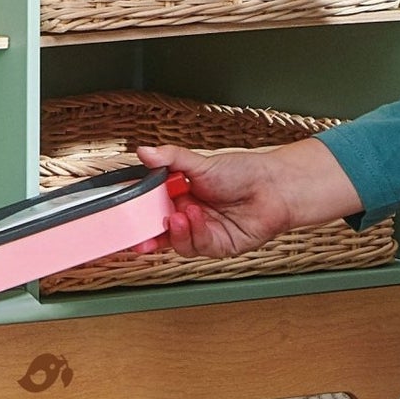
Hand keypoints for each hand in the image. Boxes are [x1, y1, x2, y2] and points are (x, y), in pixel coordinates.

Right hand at [134, 144, 289, 257]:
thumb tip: (144, 152)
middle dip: (148, 236)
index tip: (125, 216)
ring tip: (180, 214)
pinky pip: (199, 246)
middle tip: (141, 233)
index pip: (153, 209)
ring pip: (178, 242)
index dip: (138, 215)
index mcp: (180, 196)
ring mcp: (203, 232)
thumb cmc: (243, 172)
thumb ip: (170, 159)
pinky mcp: (219, 246)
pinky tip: (197, 216)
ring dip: (176, 231)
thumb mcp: (200, 163)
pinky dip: (194, 232)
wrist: (274, 186)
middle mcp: (189, 216)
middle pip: (161, 231)